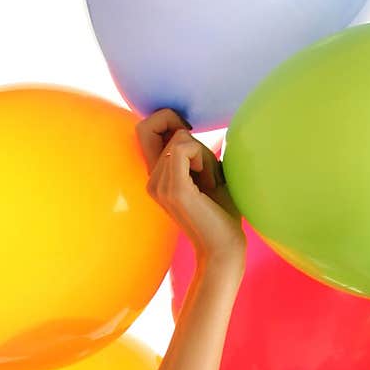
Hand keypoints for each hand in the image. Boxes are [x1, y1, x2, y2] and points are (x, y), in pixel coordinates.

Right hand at [136, 109, 246, 268]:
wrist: (224, 249)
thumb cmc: (222, 214)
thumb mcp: (207, 172)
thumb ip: (193, 151)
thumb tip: (186, 125)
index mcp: (157, 176)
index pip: (144, 128)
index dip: (167, 120)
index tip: (193, 136)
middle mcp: (152, 180)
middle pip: (160, 127)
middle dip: (189, 136)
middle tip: (206, 166)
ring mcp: (159, 184)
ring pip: (180, 139)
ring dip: (204, 155)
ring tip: (210, 184)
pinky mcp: (173, 188)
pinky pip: (183, 148)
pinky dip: (202, 158)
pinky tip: (209, 182)